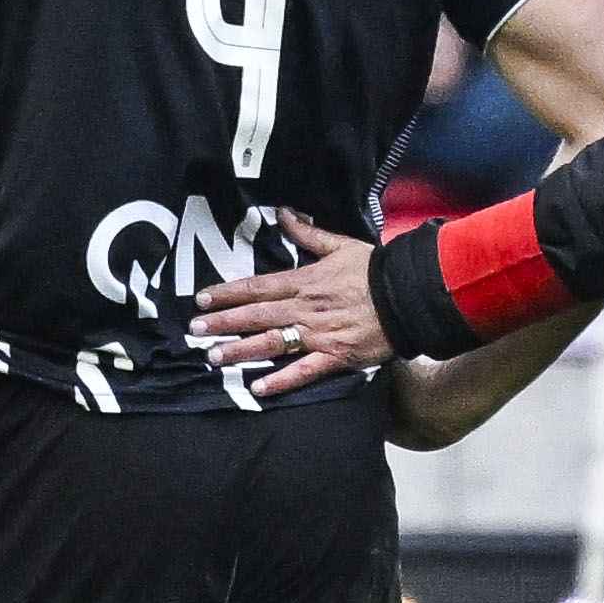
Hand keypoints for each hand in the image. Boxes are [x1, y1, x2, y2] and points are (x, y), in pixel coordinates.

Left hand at [191, 211, 389, 394]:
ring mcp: (319, 334)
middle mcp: (305, 308)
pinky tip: (257, 389)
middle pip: (257, 316)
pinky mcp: (335, 356)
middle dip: (223, 323)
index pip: (258, 287)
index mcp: (305, 281)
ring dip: (241, 351)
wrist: (409, 295)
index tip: (202, 300)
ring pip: (272, 343)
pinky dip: (280, 381)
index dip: (228, 293)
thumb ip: (308, 233)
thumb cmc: (375, 270)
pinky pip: (303, 371)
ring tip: (214, 358)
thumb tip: (283, 213)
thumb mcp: (340, 245)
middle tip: (194, 331)